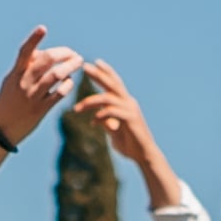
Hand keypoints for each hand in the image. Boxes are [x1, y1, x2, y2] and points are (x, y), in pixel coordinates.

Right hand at [0, 30, 83, 144]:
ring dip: (70, 66)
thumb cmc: (8, 100)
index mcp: (16, 73)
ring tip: (78, 62)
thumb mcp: (12, 81)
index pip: (24, 52)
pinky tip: (70, 82)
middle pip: (47, 61)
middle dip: (64, 53)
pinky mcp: (40, 109)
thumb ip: (26, 67)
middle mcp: (24, 83)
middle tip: (74, 54)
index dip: (33, 39)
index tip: (43, 28)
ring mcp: (33, 96)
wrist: (1, 129)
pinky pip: (59, 94)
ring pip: (56, 75)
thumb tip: (45, 53)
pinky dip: (67, 85)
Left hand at [69, 65, 166, 184]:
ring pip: (108, 98)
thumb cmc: (129, 145)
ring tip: (76, 108)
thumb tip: (95, 119)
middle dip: (98, 74)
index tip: (92, 64)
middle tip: (84, 66)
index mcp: (125, 102)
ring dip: (90, 101)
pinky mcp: (131, 119)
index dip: (105, 72)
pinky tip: (93, 122)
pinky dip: (100, 115)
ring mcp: (131, 110)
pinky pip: (112, 112)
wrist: (144, 156)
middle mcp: (129, 102)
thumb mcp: (114, 131)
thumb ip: (106, 123)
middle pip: (113, 83)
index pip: (114, 83)